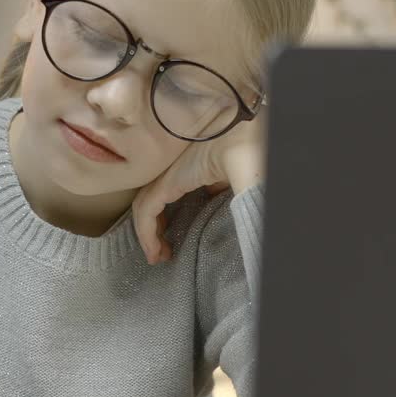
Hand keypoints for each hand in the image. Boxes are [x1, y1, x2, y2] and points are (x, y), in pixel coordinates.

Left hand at [132, 121, 263, 264]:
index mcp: (192, 167)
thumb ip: (225, 192)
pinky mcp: (167, 182)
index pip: (166, 194)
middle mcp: (176, 169)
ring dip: (148, 234)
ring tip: (157, 257)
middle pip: (153, 201)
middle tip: (161, 253)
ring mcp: (169, 174)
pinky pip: (146, 210)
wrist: (247, 139)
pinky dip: (145, 233)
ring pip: (146, 207)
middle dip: (153, 229)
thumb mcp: (237, 181)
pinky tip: (155, 252)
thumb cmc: (250, 154)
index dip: (163, 219)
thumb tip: (227, 209)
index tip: (170, 244)